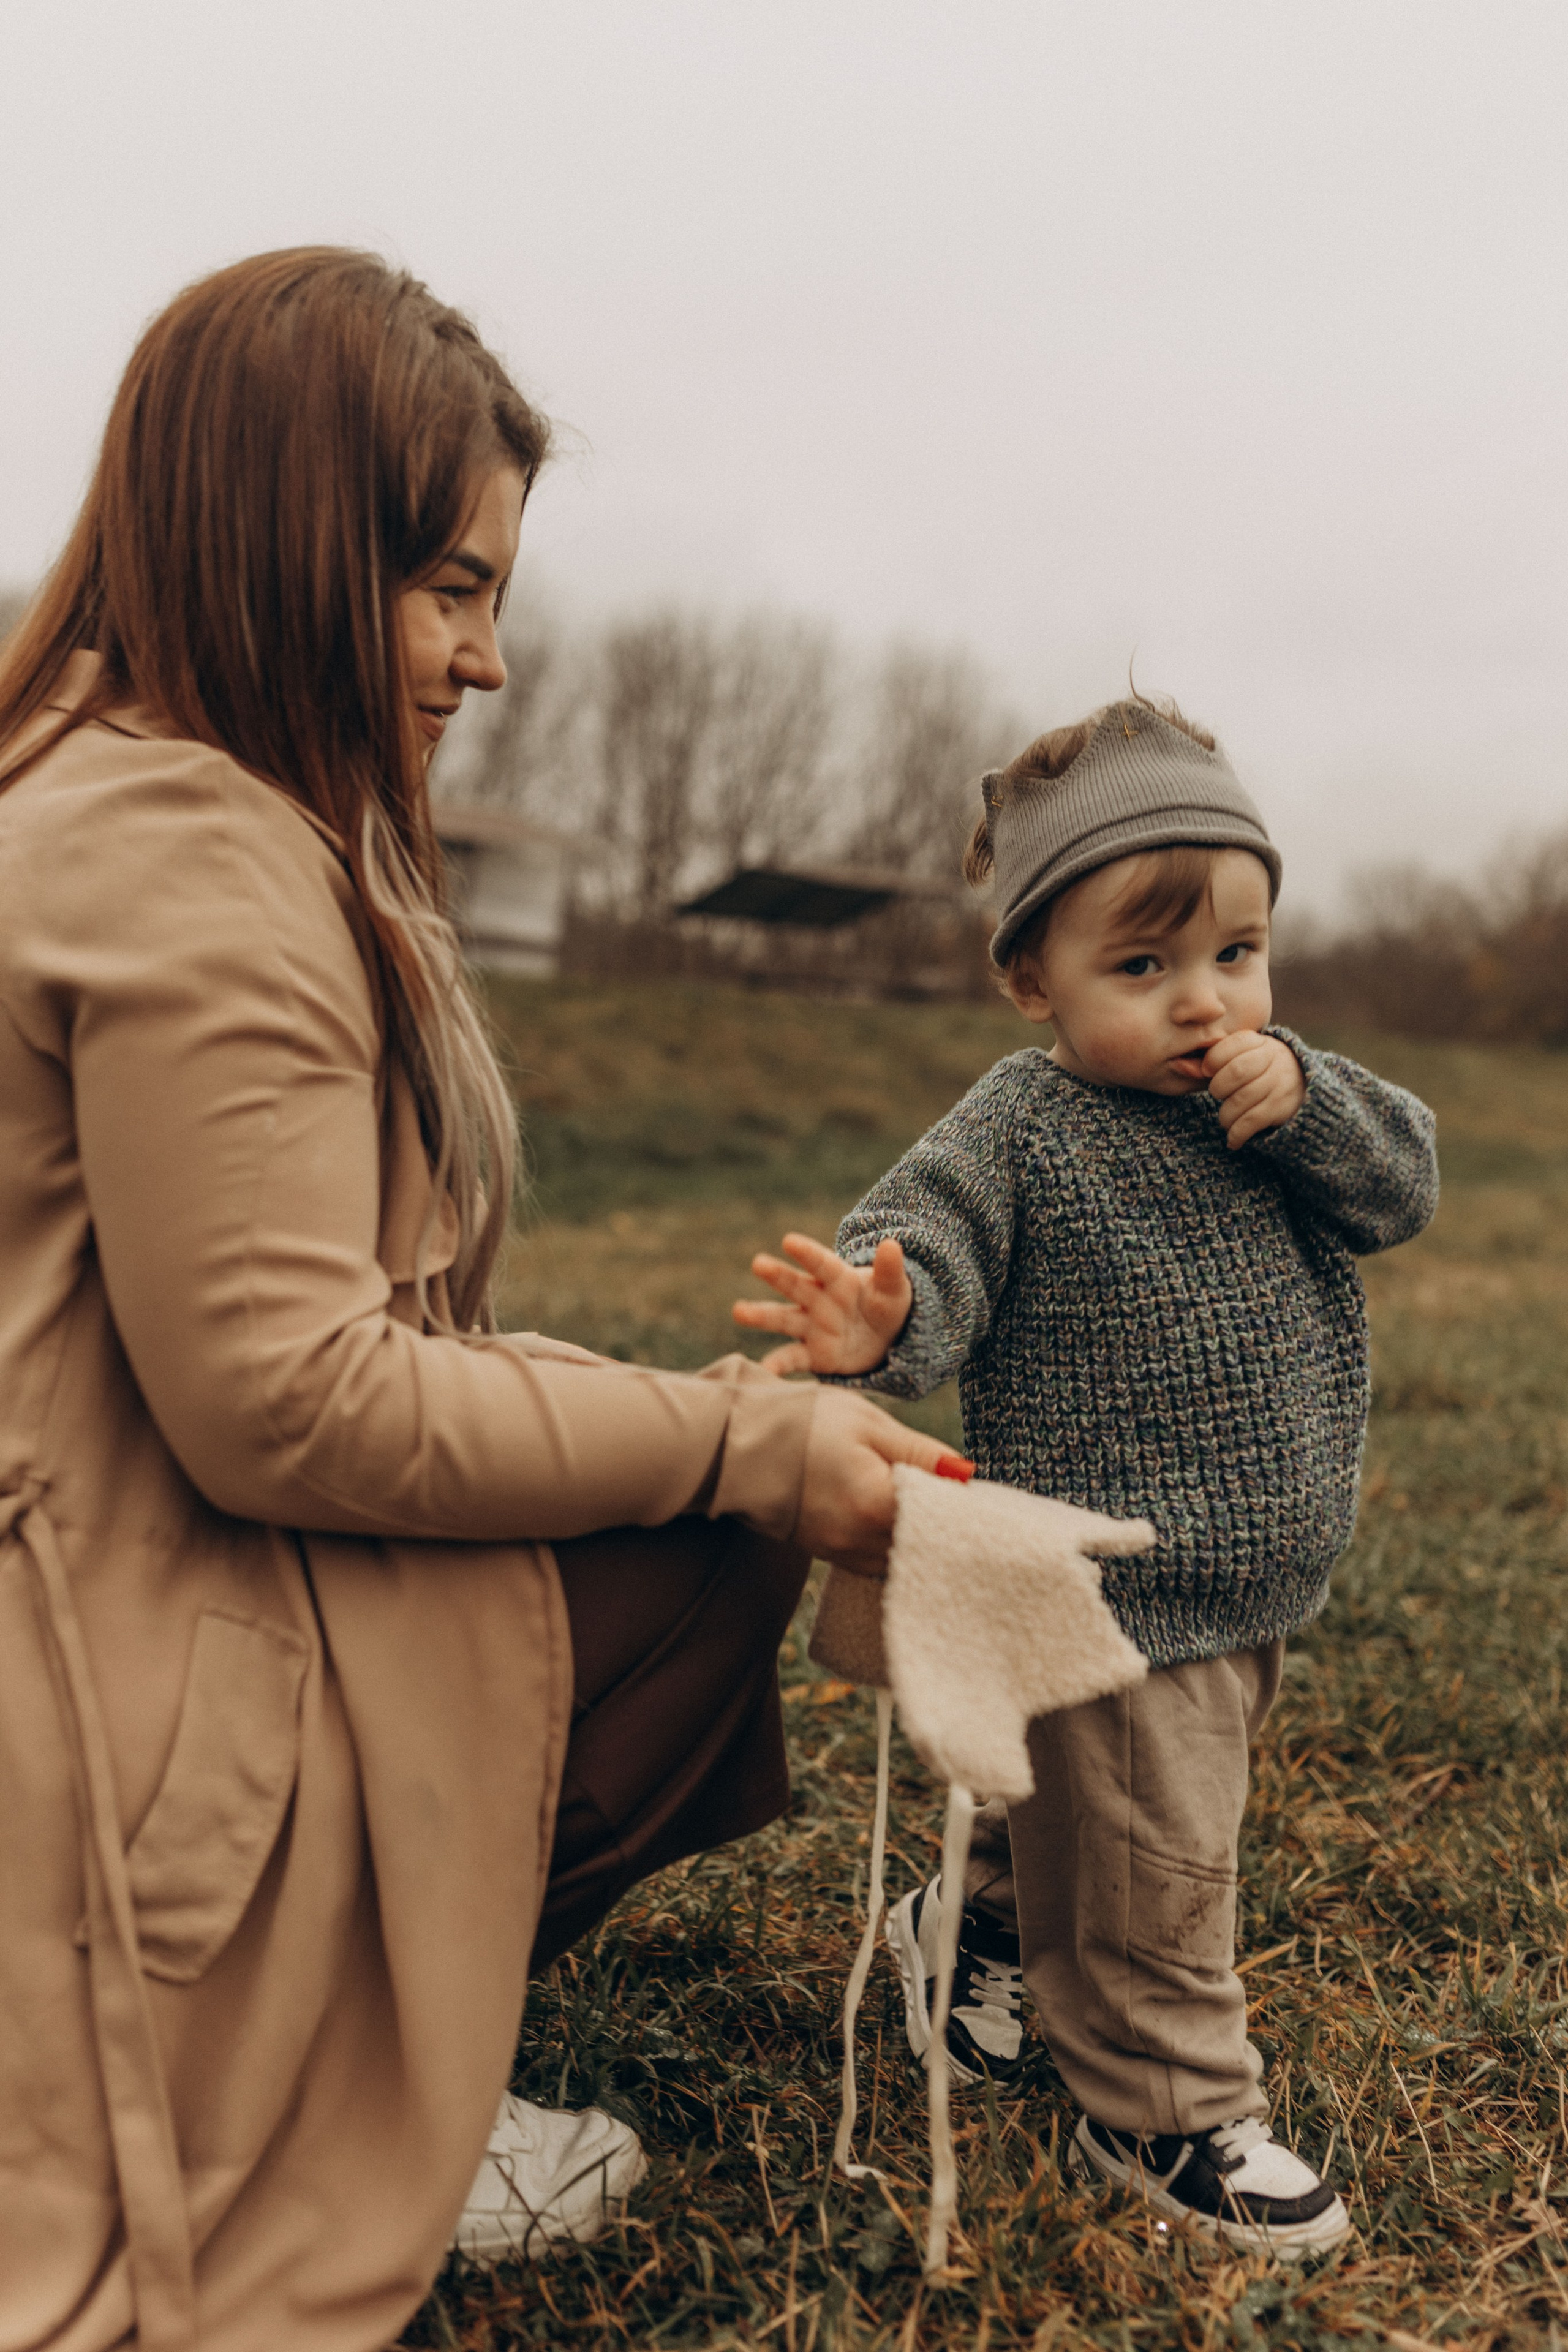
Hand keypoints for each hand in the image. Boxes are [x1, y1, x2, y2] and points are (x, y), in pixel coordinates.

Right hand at [732, 1232, 912, 1376]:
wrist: (884, 1340)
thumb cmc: (885, 1306)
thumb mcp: (894, 1289)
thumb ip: (890, 1271)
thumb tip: (892, 1245)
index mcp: (839, 1278)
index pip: (822, 1263)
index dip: (807, 1253)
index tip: (789, 1241)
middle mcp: (819, 1299)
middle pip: (796, 1285)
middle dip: (778, 1275)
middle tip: (758, 1263)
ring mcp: (812, 1326)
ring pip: (783, 1318)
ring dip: (761, 1315)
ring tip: (739, 1311)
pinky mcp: (813, 1354)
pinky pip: (792, 1359)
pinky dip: (777, 1365)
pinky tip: (762, 1371)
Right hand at [793, 1389, 968, 1572]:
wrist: (741, 1443)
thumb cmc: (805, 1422)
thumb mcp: (867, 1423)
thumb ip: (919, 1452)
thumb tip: (965, 1472)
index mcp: (874, 1503)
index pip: (940, 1517)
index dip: (960, 1505)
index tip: (969, 1489)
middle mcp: (858, 1539)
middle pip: (923, 1544)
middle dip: (942, 1523)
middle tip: (952, 1497)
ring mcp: (840, 1552)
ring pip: (900, 1557)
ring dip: (916, 1536)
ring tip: (922, 1505)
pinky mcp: (828, 1554)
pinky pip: (875, 1560)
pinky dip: (890, 1543)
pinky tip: (892, 1518)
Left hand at [1204, 1030, 1304, 1148]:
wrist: (1302, 1083)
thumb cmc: (1257, 1069)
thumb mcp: (1241, 1056)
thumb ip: (1213, 1059)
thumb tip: (1177, 1066)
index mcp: (1258, 1041)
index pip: (1230, 1045)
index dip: (1212, 1061)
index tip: (1207, 1071)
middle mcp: (1272, 1058)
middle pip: (1236, 1072)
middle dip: (1219, 1088)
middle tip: (1218, 1095)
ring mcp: (1280, 1082)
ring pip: (1242, 1100)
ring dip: (1226, 1116)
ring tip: (1224, 1120)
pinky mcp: (1282, 1106)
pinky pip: (1252, 1121)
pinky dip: (1237, 1133)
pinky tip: (1232, 1139)